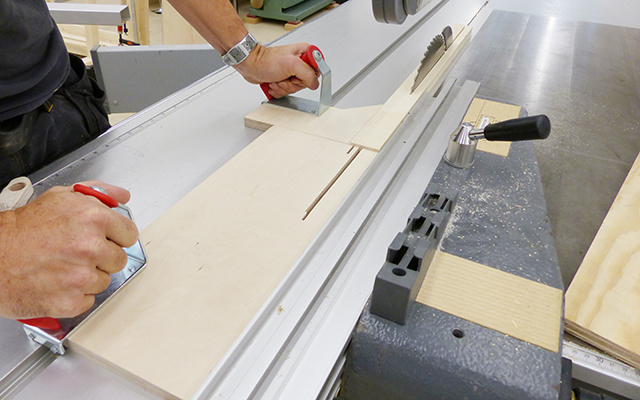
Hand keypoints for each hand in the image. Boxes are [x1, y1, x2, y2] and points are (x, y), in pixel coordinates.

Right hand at [0, 181, 138, 319]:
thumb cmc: (21, 229)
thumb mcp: (60, 198)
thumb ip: (98, 195)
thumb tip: (121, 196)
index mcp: (93, 218)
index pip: (129, 234)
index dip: (115, 236)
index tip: (104, 239)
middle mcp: (91, 247)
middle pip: (119, 259)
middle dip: (102, 257)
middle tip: (76, 252)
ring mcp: (82, 276)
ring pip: (104, 280)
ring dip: (87, 276)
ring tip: (62, 266)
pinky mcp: (71, 301)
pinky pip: (87, 300)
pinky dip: (74, 295)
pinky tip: (57, 282)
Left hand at [235, 42, 320, 97]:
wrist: (251, 65)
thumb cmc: (266, 61)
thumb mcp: (292, 64)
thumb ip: (308, 74)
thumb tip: (314, 84)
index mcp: (305, 53)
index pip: (317, 70)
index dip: (308, 76)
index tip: (298, 75)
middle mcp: (300, 62)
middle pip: (306, 82)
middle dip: (293, 84)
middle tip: (284, 77)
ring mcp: (293, 71)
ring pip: (296, 88)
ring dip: (284, 87)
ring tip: (277, 79)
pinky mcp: (285, 79)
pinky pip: (288, 91)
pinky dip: (279, 90)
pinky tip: (274, 82)